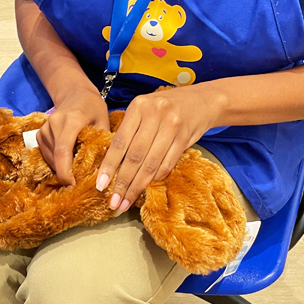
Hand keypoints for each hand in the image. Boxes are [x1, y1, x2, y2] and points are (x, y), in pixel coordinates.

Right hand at [37, 86, 109, 185]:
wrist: (75, 94)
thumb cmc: (93, 109)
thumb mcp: (104, 123)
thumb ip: (103, 144)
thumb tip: (105, 171)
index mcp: (72, 120)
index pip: (64, 150)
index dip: (66, 171)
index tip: (73, 185)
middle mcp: (54, 123)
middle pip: (56, 156)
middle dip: (65, 174)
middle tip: (78, 185)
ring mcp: (45, 128)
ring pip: (50, 158)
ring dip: (62, 168)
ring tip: (75, 171)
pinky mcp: (40, 134)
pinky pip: (46, 154)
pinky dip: (56, 162)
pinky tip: (68, 161)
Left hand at [95, 86, 222, 213]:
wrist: (202, 101)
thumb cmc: (165, 108)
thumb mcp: (144, 109)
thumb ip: (130, 129)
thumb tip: (111, 162)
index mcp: (139, 106)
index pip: (120, 141)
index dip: (109, 165)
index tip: (100, 185)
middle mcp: (155, 114)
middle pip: (135, 156)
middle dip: (122, 182)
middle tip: (114, 202)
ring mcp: (172, 126)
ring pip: (151, 164)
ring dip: (137, 186)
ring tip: (126, 202)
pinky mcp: (184, 139)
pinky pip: (166, 164)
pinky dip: (154, 178)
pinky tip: (145, 188)